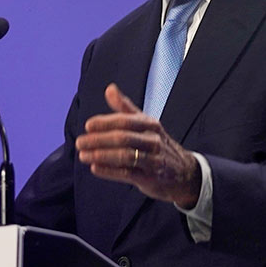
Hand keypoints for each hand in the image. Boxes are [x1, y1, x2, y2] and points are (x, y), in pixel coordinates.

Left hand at [75, 84, 200, 207]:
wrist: (185, 173)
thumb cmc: (158, 145)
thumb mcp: (145, 124)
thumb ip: (125, 108)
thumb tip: (109, 88)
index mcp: (150, 125)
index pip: (125, 121)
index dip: (105, 123)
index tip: (88, 126)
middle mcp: (153, 141)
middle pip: (122, 138)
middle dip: (98, 140)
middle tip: (80, 142)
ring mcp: (153, 160)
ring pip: (123, 156)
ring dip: (101, 156)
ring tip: (83, 156)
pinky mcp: (150, 178)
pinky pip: (127, 174)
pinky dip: (109, 171)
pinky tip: (94, 169)